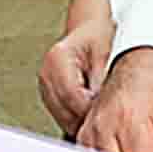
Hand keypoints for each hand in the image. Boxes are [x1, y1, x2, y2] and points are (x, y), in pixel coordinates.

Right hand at [37, 10, 115, 130]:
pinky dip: (78, 118)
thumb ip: (100, 78)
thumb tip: (101, 102)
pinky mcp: (50, 95)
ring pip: (63, 117)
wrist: (89, 29)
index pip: (71, 95)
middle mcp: (47, 73)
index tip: (106, 115)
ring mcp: (46, 85)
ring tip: (101, 118)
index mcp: (57, 59)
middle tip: (106, 122)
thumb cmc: (96, 36)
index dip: (90, 109)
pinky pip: (63, 116)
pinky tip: (92, 114)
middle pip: (64, 110)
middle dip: (87, 119)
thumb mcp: (103, 52)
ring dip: (82, 121)